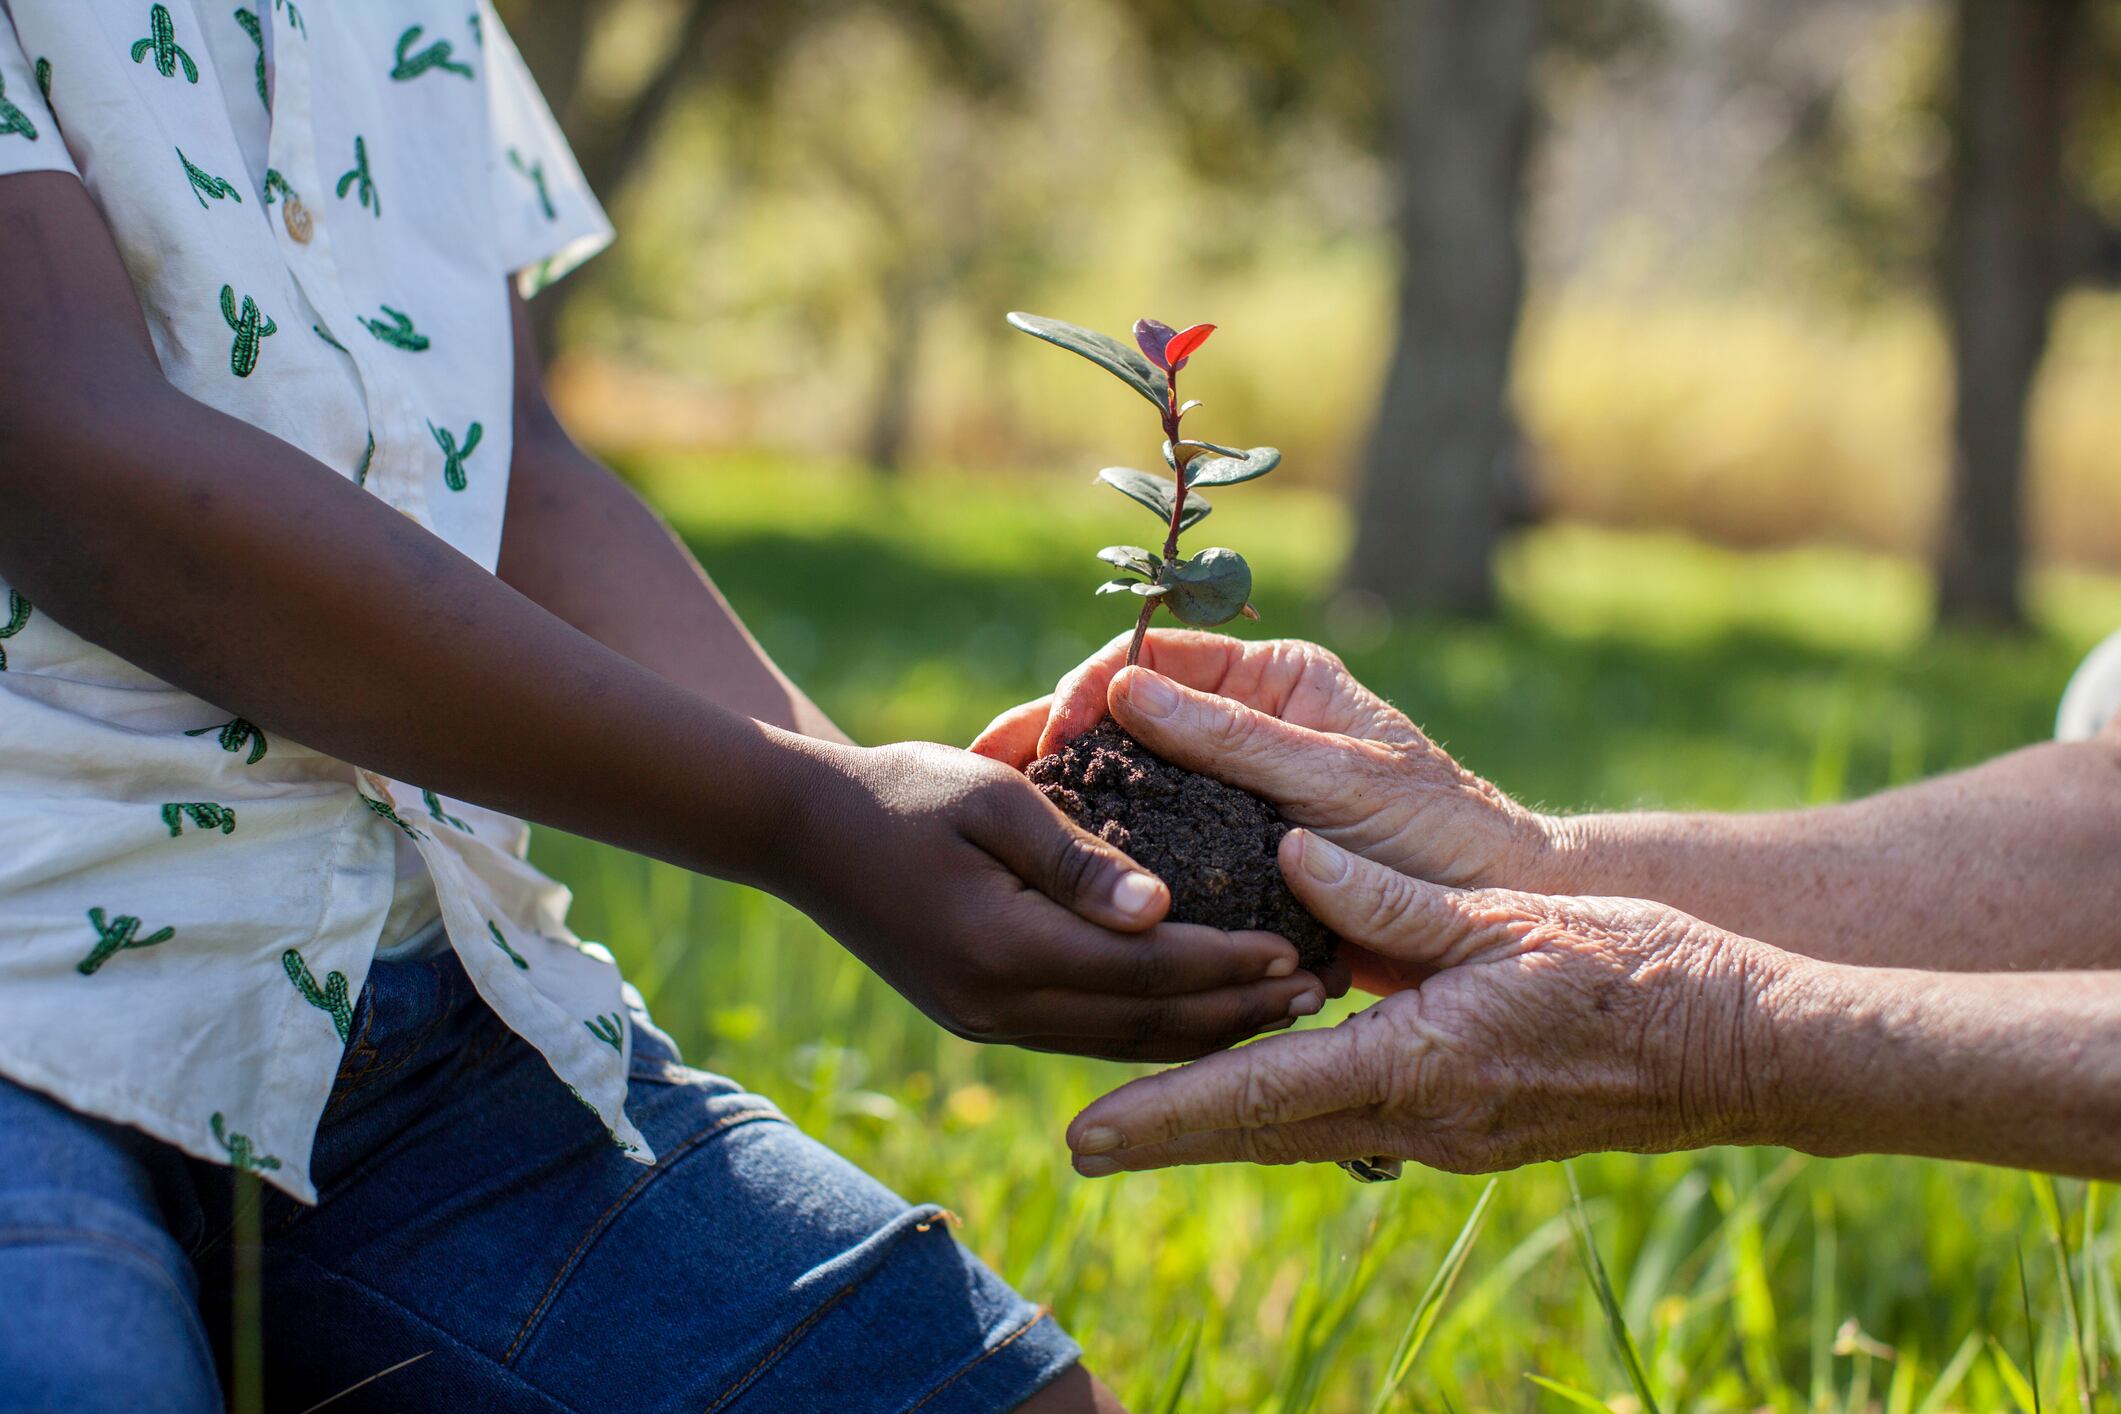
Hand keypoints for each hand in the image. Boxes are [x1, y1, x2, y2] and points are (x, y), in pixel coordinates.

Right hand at [786, 741, 1330, 1062]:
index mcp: (1004, 946)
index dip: (1227, 964)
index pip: (1144, 969)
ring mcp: (986, 1020)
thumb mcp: (996, 798)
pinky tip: (1197, 1011)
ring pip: (1118, 1041)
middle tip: (1317, 994)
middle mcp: (998, 1005)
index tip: (1299, 950)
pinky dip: (1151, 1026)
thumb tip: (1164, 911)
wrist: (803, 832)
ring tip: (1278, 1011)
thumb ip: (1081, 858)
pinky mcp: (981, 1016)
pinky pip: (1085, 1033)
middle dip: (1235, 1012)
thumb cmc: (904, 791)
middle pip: (1143, 1024)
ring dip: (1202, 1030)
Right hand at [972, 631, 1553, 896]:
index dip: (1089, 688)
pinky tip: (1059, 873)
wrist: (1488, 923)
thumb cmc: (1435, 834)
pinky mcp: (1229, 851)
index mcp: (1273, 678)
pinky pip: (1156, 844)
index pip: (1155, 660)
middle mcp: (1245, 723)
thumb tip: (1123, 689)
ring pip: (1133, 783)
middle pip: (1129, 718)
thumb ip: (1230, 736)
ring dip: (1075, 801)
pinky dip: (1112, 856)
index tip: (1045, 732)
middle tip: (986, 769)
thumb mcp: (1332, 778)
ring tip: (1002, 823)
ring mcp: (1232, 789)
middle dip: (1059, 742)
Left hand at [1064, 829, 1790, 1171]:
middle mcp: (1422, 1119)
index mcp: (1420, 1066)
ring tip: (1145, 1115)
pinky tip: (1266, 1079)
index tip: (1084, 1136)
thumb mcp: (1506, 920)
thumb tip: (1293, 858)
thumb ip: (1391, 901)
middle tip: (1082, 1147)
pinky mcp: (1472, 1128)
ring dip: (1225, 1124)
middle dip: (1169, 1138)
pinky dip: (1294, 1107)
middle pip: (1264, 1134)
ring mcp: (1448, 1135)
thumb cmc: (1639, 974)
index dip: (1165, 1116)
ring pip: (1307, 1131)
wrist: (1745, 1049)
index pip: (1262, 1097)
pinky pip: (1356, 1120)